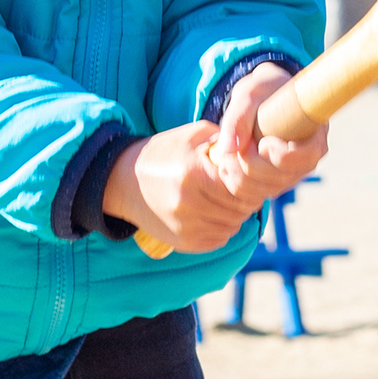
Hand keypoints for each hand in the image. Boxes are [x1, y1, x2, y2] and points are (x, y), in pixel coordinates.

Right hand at [103, 122, 253, 254]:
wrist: (123, 181)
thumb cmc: (164, 153)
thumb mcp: (193, 135)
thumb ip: (225, 139)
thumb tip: (254, 151)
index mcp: (194, 173)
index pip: (242, 185)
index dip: (251, 180)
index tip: (249, 174)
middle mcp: (189, 203)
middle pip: (240, 208)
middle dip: (247, 198)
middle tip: (243, 188)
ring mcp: (185, 226)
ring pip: (233, 226)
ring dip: (236, 214)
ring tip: (228, 200)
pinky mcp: (182, 242)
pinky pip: (219, 239)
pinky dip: (223, 228)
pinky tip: (215, 213)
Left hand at [212, 62, 327, 207]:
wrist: (264, 98)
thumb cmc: (264, 91)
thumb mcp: (251, 94)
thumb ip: (238, 117)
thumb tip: (227, 149)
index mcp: (315, 138)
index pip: (303, 159)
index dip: (279, 155)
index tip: (263, 141)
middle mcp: (307, 161)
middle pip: (279, 179)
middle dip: (249, 165)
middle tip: (232, 147)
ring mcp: (291, 175)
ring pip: (263, 191)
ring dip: (238, 175)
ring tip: (225, 154)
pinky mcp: (273, 183)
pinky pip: (253, 195)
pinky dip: (234, 183)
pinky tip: (225, 165)